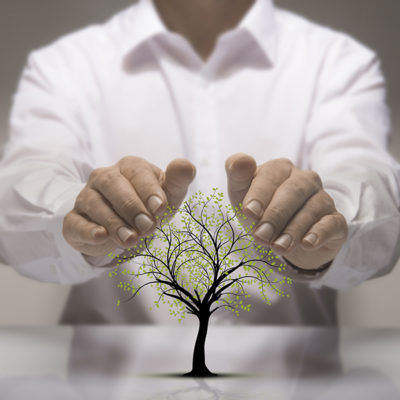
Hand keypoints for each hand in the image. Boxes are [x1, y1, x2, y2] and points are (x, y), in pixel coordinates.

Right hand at [63, 156, 195, 256]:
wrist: (126, 226)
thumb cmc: (151, 205)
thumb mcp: (169, 195)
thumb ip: (179, 181)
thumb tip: (187, 166)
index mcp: (130, 166)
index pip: (138, 173)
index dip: (150, 191)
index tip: (160, 208)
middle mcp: (105, 177)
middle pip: (114, 186)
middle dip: (132, 208)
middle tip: (148, 227)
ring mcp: (86, 196)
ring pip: (96, 205)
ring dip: (115, 223)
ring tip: (131, 240)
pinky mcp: (74, 219)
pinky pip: (76, 223)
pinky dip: (88, 230)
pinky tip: (101, 236)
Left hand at [225, 153, 347, 269]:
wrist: (280, 239)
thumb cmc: (259, 211)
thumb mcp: (241, 194)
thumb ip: (237, 174)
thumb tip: (241, 160)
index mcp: (280, 168)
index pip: (270, 176)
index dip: (259, 194)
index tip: (249, 213)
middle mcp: (305, 179)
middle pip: (292, 192)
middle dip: (275, 216)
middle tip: (261, 236)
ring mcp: (322, 198)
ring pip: (311, 210)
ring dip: (293, 230)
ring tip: (278, 248)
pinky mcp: (335, 220)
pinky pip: (331, 224)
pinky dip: (318, 234)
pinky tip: (307, 244)